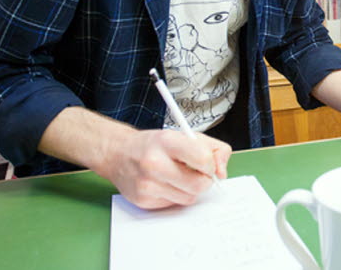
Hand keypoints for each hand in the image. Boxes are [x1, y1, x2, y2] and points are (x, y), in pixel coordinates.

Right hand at [99, 129, 231, 209]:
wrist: (118, 153)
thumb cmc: (155, 144)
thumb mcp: (185, 135)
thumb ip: (213, 148)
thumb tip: (222, 173)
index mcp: (167, 142)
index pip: (202, 159)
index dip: (210, 164)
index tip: (206, 163)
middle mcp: (154, 163)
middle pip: (199, 184)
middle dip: (204, 180)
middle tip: (196, 173)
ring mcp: (147, 184)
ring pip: (189, 198)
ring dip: (190, 189)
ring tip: (177, 176)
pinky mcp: (143, 201)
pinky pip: (174, 205)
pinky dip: (175, 195)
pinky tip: (165, 183)